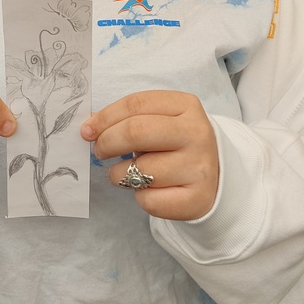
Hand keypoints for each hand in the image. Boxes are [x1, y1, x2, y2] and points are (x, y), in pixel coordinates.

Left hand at [81, 90, 218, 220]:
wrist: (216, 177)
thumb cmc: (176, 144)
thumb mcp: (160, 121)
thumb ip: (128, 118)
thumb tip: (90, 125)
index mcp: (186, 106)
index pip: (136, 103)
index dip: (105, 117)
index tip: (87, 130)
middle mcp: (196, 133)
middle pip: (136, 132)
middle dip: (107, 142)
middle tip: (99, 151)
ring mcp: (199, 167)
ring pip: (139, 170)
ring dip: (119, 174)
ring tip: (125, 173)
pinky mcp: (197, 199)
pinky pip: (149, 200)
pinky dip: (139, 197)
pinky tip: (148, 189)